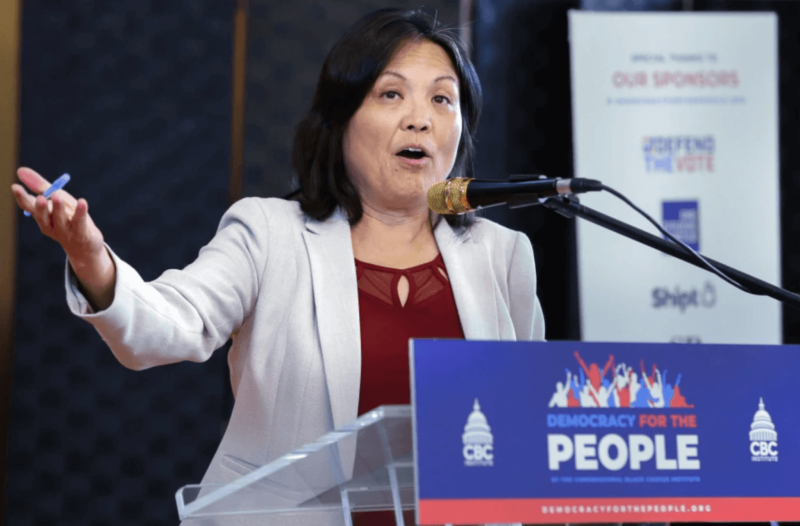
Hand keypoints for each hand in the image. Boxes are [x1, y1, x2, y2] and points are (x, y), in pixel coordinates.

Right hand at [11, 167, 115, 309]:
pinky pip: (80, 222)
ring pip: (61, 219)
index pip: (29, 207)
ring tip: (57, 196)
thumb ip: (40, 186)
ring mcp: (66, 231)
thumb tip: (20, 170)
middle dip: (41, 207)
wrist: (85, 248)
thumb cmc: (68, 220)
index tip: (15, 186)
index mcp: (42, 217)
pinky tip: (82, 202)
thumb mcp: (57, 200)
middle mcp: (51, 225)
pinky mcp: (81, 234)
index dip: (22, 197)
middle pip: (43, 216)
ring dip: (58, 208)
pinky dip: (80, 212)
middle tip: (40, 197)